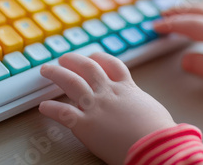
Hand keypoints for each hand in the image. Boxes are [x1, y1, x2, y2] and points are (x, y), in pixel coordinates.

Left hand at [39, 53, 175, 164]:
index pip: (111, 65)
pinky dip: (51, 109)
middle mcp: (109, 92)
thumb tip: (143, 110)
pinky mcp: (85, 125)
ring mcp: (95, 106)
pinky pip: (62, 113)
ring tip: (46, 70)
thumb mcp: (153, 110)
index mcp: (127, 88)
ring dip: (56, 74)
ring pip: (71, 82)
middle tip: (64, 58)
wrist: (156, 145)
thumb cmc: (159, 132)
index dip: (100, 58)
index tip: (93, 56)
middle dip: (73, 60)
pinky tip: (43, 107)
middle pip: (87, 67)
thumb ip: (141, 105)